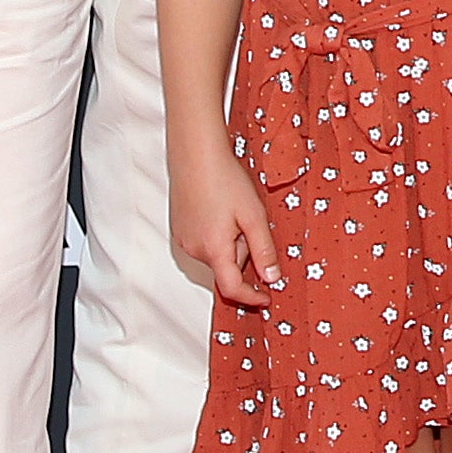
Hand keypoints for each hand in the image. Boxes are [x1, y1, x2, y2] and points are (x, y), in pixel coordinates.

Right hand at [172, 155, 281, 302]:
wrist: (196, 154)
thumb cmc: (225, 180)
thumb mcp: (254, 216)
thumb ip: (263, 250)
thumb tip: (271, 278)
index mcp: (213, 250)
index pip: (232, 288)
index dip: (251, 297)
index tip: (266, 298)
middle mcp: (194, 250)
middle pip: (227, 267)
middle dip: (244, 253)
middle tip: (250, 223)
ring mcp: (184, 239)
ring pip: (216, 254)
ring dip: (231, 242)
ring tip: (234, 211)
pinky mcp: (179, 229)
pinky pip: (204, 243)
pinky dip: (217, 234)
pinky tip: (221, 209)